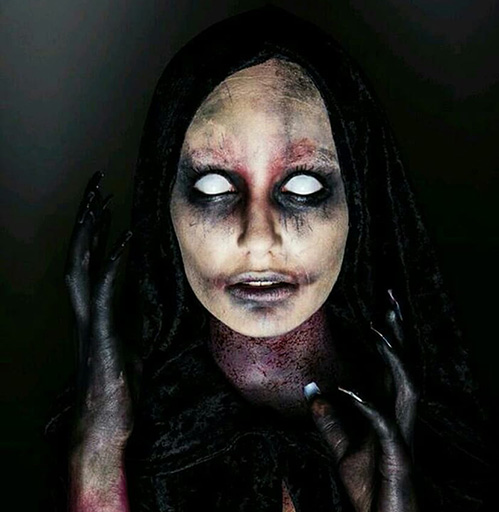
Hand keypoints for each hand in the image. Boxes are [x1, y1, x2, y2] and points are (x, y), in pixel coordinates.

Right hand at [65, 171, 132, 449]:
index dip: (96, 226)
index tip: (105, 201)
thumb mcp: (131, 333)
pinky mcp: (101, 330)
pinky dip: (113, 261)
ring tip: (101, 200)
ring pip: (81, 262)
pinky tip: (125, 240)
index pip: (90, 255)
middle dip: (87, 215)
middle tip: (97, 184)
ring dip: (91, 230)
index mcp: (94, 305)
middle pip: (79, 249)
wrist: (109, 415)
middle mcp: (85, 306)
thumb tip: (145, 284)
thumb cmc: (120, 378)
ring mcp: (89, 317)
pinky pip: (103, 289)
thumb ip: (131, 307)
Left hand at [306, 290, 418, 511]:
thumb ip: (329, 421)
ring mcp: (402, 435)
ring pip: (407, 386)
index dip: (388, 334)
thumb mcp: (341, 451)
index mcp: (389, 411)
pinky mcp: (399, 457)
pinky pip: (384, 423)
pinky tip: (344, 389)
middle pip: (404, 365)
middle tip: (388, 297)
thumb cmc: (368, 490)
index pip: (390, 365)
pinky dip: (365, 404)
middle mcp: (400, 417)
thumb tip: (313, 391)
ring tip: (376, 329)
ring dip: (392, 357)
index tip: (381, 304)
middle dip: (398, 331)